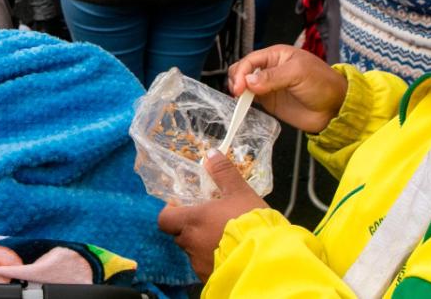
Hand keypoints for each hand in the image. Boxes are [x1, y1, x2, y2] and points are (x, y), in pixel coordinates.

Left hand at [157, 150, 269, 280]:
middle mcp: (191, 243)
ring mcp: (200, 263)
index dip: (171, 212)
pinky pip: (206, 266)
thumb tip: (211, 153)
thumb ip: (223, 173)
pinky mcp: (211, 277)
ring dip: (202, 244)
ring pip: (193, 251)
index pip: (164, 219)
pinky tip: (231, 253)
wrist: (267, 258)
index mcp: (192, 221)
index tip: (182, 206)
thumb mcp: (240, 192)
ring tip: (224, 238)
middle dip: (190, 228)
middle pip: (180, 235)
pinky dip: (213, 259)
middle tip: (208, 220)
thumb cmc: (250, 222)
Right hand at [227, 45, 346, 133]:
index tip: (240, 87)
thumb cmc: (323, 83)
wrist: (335, 108)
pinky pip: (250, 100)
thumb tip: (249, 81)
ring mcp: (268, 86)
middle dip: (237, 80)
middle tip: (239, 93)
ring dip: (238, 91)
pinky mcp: (269, 102)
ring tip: (240, 100)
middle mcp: (269, 69)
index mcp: (277, 55)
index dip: (242, 72)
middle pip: (243, 70)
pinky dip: (243, 103)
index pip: (251, 59)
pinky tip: (243, 107)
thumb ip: (273, 77)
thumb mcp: (299, 73)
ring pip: (244, 85)